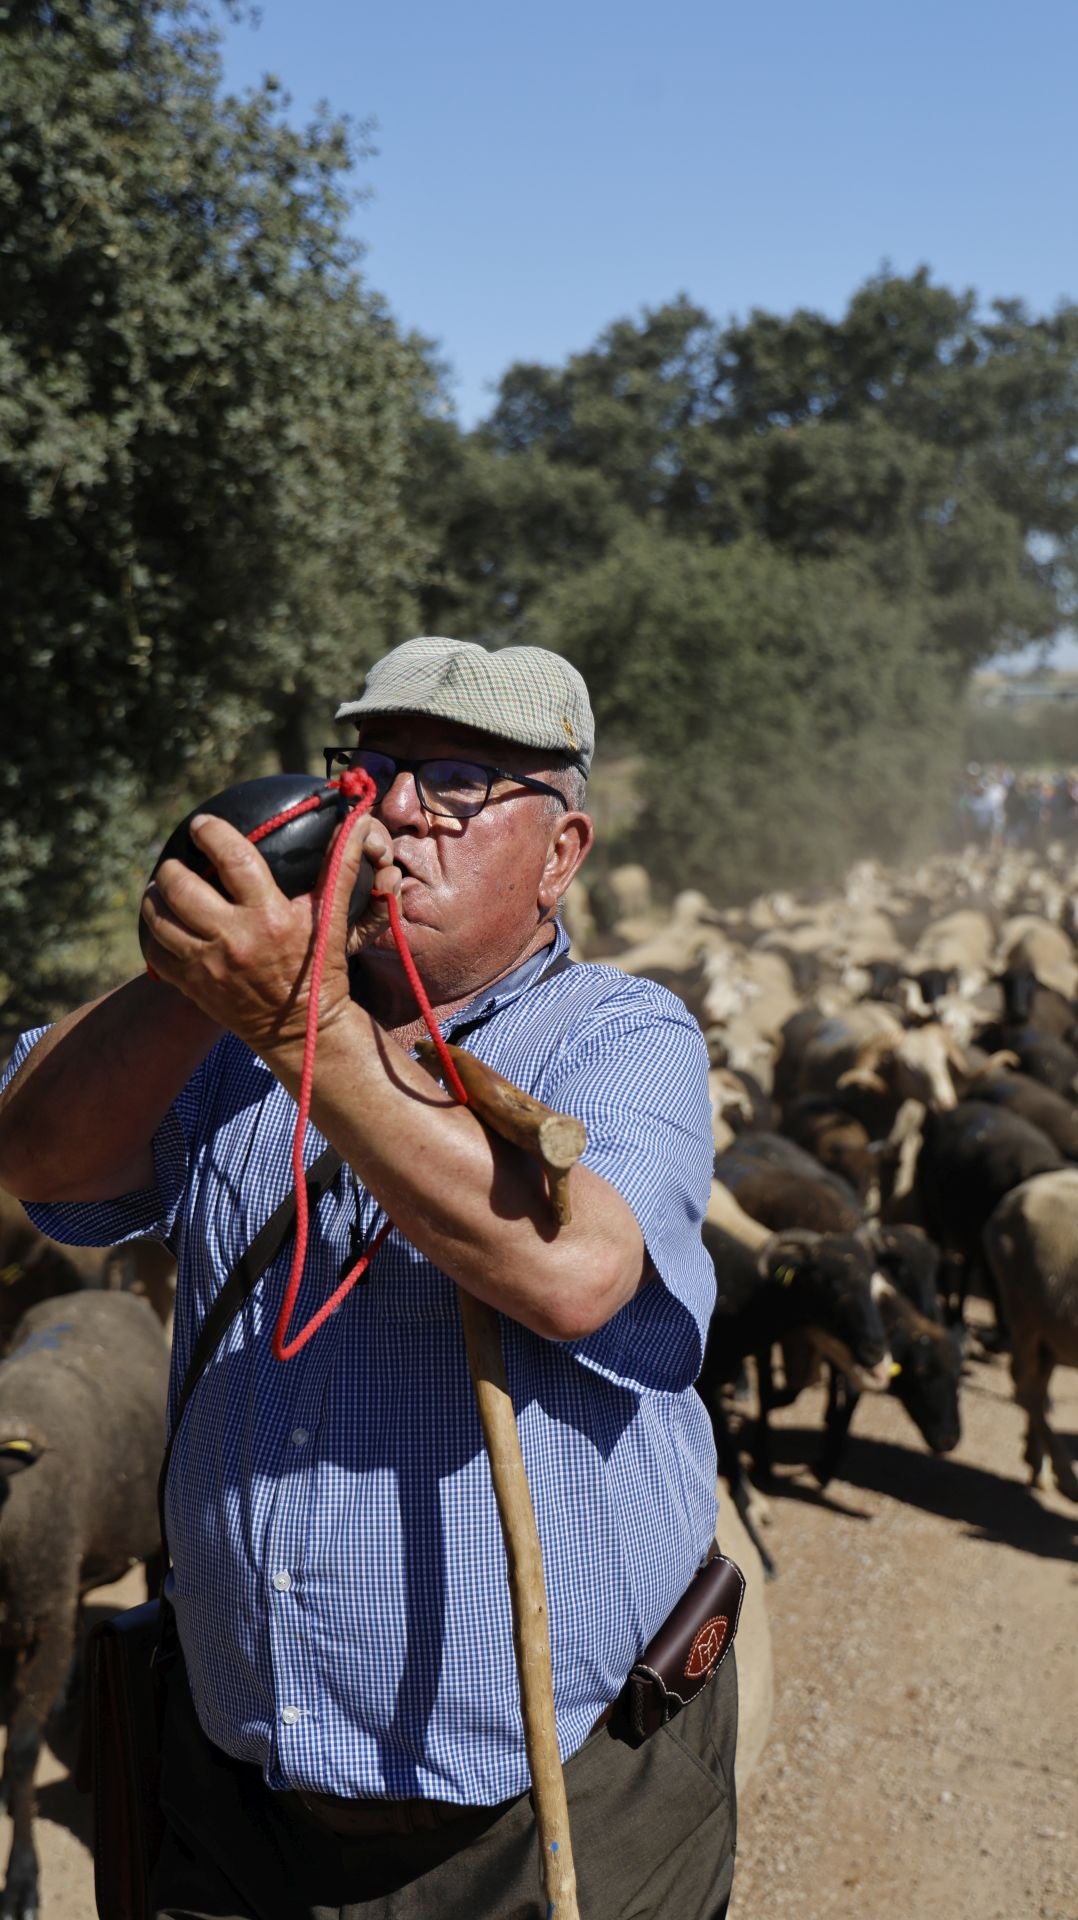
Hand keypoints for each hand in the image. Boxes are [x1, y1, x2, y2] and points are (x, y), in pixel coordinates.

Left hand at [140, 808, 401, 1053]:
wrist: (302, 1028)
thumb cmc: (320, 968)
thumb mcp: (332, 917)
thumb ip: (341, 866)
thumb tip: (359, 822)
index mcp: (268, 915)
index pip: (232, 857)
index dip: (211, 833)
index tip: (202, 824)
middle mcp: (233, 938)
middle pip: (179, 885)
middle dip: (173, 865)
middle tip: (179, 860)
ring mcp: (207, 964)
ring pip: (158, 916)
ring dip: (155, 896)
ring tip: (165, 887)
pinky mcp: (192, 985)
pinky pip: (155, 950)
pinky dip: (154, 931)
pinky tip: (167, 922)